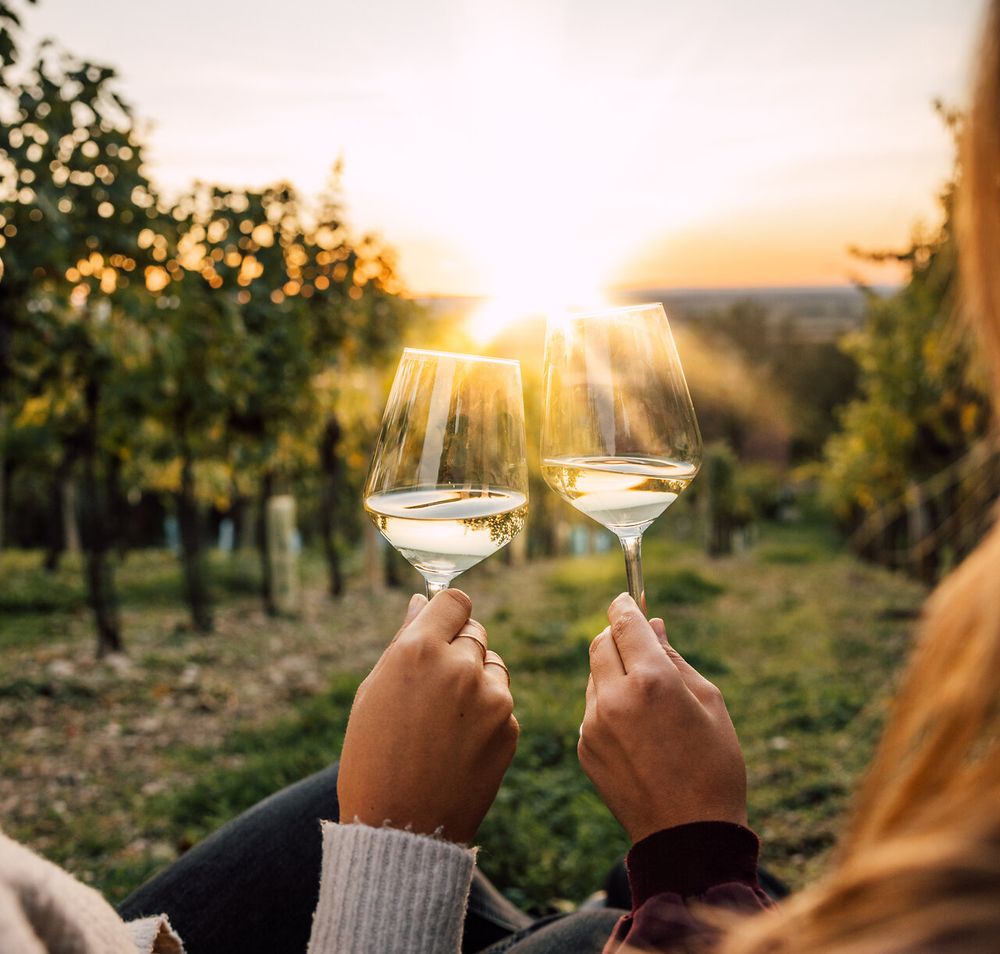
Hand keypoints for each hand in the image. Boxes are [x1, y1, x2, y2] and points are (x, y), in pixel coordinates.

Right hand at [338, 589, 517, 843]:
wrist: (401, 829)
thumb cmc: (372, 757)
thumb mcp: (374, 692)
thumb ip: (404, 640)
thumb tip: (422, 602)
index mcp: (419, 651)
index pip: (455, 601)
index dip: (447, 613)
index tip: (440, 628)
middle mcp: (460, 666)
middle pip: (476, 632)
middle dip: (459, 648)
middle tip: (434, 687)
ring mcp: (492, 698)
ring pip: (493, 666)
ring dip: (476, 680)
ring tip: (444, 721)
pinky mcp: (510, 728)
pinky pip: (502, 704)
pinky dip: (487, 715)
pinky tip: (459, 745)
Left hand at [578, 593, 746, 843]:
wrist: (688, 836)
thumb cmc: (713, 766)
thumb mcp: (709, 703)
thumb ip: (674, 658)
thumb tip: (652, 625)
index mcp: (651, 680)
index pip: (623, 622)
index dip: (624, 605)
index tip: (626, 599)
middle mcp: (614, 697)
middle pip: (599, 643)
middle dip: (615, 635)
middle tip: (635, 641)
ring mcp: (593, 724)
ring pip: (593, 677)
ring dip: (612, 673)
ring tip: (647, 699)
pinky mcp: (583, 747)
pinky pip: (591, 709)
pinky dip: (607, 705)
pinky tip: (636, 731)